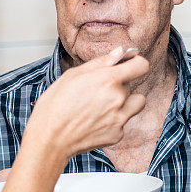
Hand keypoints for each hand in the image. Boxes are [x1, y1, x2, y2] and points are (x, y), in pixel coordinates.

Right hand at [24, 46, 148, 160]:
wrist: (49, 138)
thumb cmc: (55, 106)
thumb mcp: (72, 75)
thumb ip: (100, 62)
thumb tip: (119, 53)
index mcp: (107, 80)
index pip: (141, 66)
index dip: (136, 63)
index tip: (130, 65)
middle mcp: (118, 99)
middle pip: (131, 85)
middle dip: (118, 86)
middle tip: (97, 92)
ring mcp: (120, 118)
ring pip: (136, 103)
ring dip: (125, 102)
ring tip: (104, 106)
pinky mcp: (117, 134)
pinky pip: (124, 121)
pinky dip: (114, 120)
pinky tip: (96, 121)